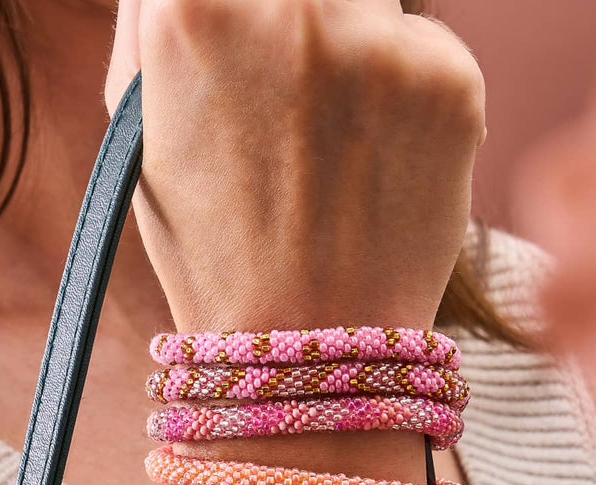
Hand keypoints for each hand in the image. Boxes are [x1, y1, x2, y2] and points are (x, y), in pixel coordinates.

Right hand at [106, 0, 485, 331]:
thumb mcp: (143, 125)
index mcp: (193, 9)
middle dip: (303, 19)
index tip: (260, 29)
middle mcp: (292, 8)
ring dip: (354, 47)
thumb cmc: (212, 244)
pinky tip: (378, 164)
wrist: (307, 340)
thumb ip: (161, 18)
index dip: (251, 5)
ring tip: (332, 140)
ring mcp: (379, 45)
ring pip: (370, 0)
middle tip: (296, 89)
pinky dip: (407, 93)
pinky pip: (427, 50)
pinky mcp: (452, 84)